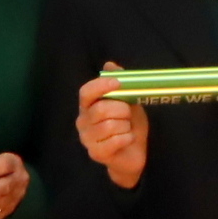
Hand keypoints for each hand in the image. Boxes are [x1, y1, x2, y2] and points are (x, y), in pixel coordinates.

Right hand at [74, 67, 147, 187]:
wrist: (134, 152)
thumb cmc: (129, 125)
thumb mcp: (129, 101)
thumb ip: (120, 84)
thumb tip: (110, 65)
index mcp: (88, 106)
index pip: (86, 92)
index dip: (101, 86)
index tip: (118, 83)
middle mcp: (83, 121)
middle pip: (100, 109)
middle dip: (121, 110)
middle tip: (128, 114)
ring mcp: (87, 139)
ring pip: (109, 126)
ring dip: (125, 126)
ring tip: (127, 129)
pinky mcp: (95, 153)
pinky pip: (114, 141)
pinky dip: (127, 138)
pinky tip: (128, 139)